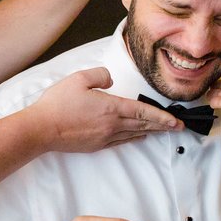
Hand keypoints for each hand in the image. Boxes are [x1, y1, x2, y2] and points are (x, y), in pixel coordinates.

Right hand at [29, 67, 178, 152]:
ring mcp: (104, 137)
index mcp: (111, 107)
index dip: (162, 117)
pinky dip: (133, 138)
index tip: (176, 121)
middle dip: (162, 126)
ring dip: (150, 132)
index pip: (143, 112)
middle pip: (142, 125)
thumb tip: (111, 80)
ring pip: (133, 134)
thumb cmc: (58, 104)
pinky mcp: (96, 145)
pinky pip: (121, 141)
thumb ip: (100, 75)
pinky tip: (138, 137)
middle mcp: (112, 125)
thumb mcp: (79, 79)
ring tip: (163, 131)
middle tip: (178, 128)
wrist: (42, 129)